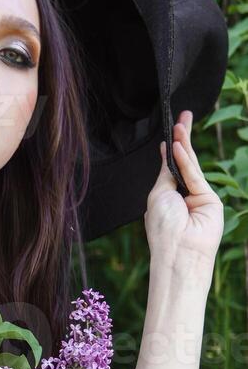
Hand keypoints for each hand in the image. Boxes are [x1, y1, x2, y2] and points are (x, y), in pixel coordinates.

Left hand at [144, 110, 223, 270]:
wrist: (177, 252)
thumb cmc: (163, 229)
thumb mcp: (158, 195)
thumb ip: (166, 174)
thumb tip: (168, 152)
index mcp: (168, 197)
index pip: (171, 167)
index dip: (171, 148)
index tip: (172, 129)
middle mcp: (184, 196)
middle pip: (184, 162)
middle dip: (182, 139)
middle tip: (182, 116)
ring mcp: (199, 198)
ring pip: (191, 166)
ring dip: (184, 144)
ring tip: (181, 124)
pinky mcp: (210, 200)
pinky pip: (195, 176)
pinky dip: (186, 161)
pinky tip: (178, 146)